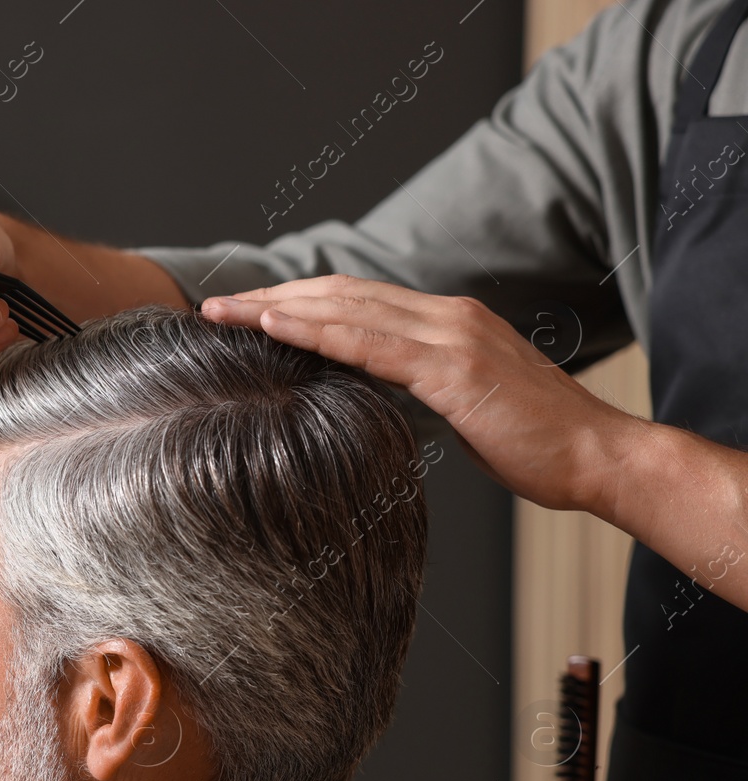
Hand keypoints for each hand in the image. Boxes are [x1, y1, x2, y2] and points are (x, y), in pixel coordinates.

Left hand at [201, 275, 645, 515]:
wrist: (596, 458)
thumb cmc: (534, 443)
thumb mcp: (464, 405)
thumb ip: (419, 386)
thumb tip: (370, 394)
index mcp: (448, 322)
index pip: (357, 298)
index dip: (298, 299)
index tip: (247, 309)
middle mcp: (447, 316)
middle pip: (342, 292)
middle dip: (273, 295)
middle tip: (216, 305)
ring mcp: (451, 337)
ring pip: (347, 309)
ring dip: (279, 308)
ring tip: (227, 312)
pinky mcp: (454, 370)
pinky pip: (372, 345)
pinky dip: (318, 332)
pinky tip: (276, 329)